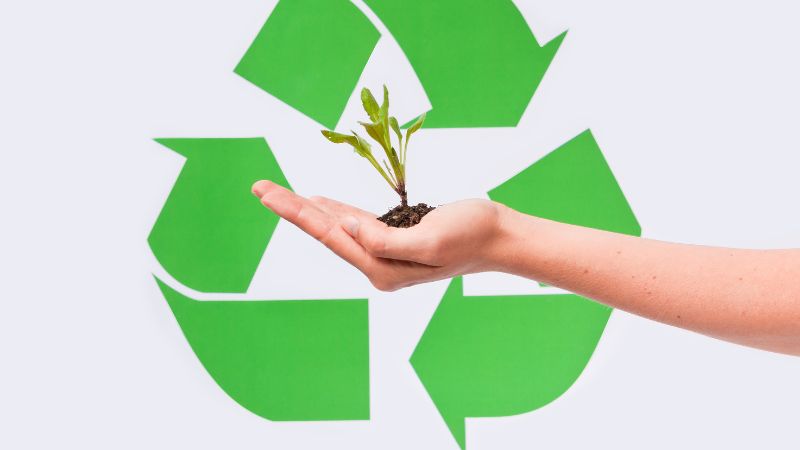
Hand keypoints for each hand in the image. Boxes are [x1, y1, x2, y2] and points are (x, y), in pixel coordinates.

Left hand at [252, 180, 507, 290]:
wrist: (500, 237)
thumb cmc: (471, 235)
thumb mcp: (430, 239)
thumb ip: (386, 240)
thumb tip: (348, 227)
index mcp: (382, 267)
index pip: (329, 235)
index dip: (296, 212)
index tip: (268, 193)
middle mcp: (378, 263)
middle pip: (325, 231)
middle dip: (291, 208)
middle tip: (259, 187)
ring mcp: (385, 252)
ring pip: (336, 226)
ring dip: (308, 209)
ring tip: (278, 194)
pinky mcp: (395, 237)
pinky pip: (355, 222)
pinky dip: (334, 210)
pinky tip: (318, 203)